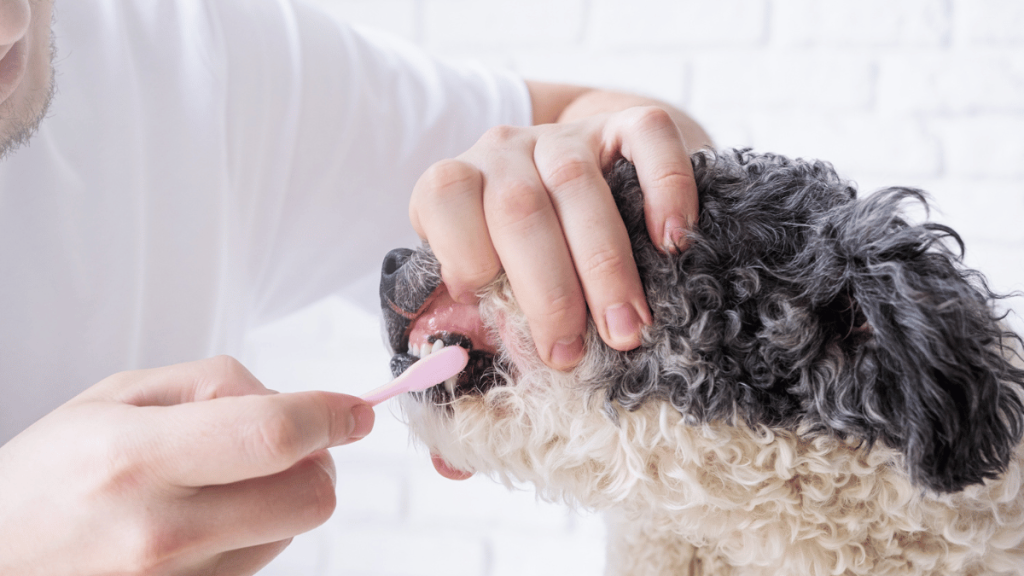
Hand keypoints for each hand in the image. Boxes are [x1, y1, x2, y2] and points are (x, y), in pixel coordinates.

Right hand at [0, 356, 373, 574]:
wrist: (0, 559)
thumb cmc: (54, 472)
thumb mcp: (118, 396)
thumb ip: (216, 385)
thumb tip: (294, 400)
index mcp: (138, 459)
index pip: (272, 436)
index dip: (329, 418)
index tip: (355, 411)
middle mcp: (161, 531)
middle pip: (309, 497)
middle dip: (319, 460)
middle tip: (293, 441)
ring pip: (294, 529)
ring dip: (285, 493)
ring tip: (225, 478)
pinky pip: (264, 560)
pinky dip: (259, 528)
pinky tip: (213, 514)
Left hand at [410, 105, 698, 369]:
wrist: (576, 185)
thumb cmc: (519, 254)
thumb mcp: (481, 282)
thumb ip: (467, 312)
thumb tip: (454, 355)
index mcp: (457, 185)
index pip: (445, 196)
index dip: (465, 254)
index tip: (493, 311)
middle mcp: (504, 150)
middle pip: (519, 209)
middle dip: (548, 292)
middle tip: (571, 352)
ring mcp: (565, 134)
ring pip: (577, 183)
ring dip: (606, 267)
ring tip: (627, 327)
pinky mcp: (624, 122)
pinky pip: (648, 135)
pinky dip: (665, 188)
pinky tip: (673, 242)